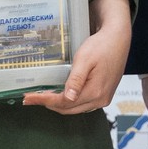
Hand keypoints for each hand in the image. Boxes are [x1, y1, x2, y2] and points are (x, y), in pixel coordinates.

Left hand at [24, 0, 131, 114]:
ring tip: (43, 96)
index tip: (29, 98)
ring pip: (75, 108)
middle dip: (48, 104)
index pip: (64, 102)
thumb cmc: (102, 45)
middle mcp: (101, 99)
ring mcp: (103, 98)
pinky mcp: (104, 94)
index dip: (44, 101)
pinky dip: (69, 102)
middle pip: (68, 109)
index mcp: (95, 92)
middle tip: (31, 98)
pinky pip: (83, 104)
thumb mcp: (85, 59)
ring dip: (59, 104)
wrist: (118, 39)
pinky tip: (61, 94)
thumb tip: (67, 98)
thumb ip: (76, 79)